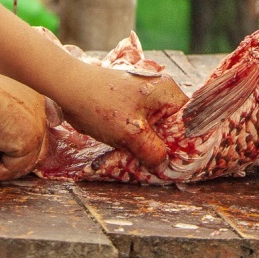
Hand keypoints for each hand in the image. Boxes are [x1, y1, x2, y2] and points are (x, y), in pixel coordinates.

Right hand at [0, 76, 48, 180]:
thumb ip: (4, 120)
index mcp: (34, 99)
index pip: (49, 121)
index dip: (36, 138)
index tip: (18, 148)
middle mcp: (40, 112)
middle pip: (39, 145)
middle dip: (20, 159)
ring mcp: (37, 128)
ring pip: (27, 159)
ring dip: (8, 168)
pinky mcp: (27, 143)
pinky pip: (15, 166)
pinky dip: (0, 171)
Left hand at [61, 66, 187, 168]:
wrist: (69, 90)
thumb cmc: (102, 107)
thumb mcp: (132, 135)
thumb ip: (154, 152)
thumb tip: (165, 165)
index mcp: (167, 92)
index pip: (189, 121)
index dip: (186, 144)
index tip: (177, 164)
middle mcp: (159, 91)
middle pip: (172, 126)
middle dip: (164, 147)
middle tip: (156, 167)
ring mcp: (144, 96)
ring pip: (155, 128)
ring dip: (148, 145)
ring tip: (140, 161)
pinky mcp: (130, 103)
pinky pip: (141, 125)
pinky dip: (137, 139)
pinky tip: (128, 151)